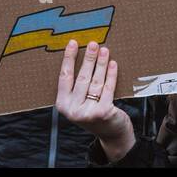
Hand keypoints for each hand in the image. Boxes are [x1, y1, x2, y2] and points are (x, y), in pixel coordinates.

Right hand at [55, 40, 134, 161]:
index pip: (64, 76)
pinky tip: (113, 64)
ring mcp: (88, 112)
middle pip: (82, 77)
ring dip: (101, 64)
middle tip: (93, 44)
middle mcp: (73, 110)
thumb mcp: (79, 102)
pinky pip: (108, 88)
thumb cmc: (94, 112)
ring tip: (105, 50)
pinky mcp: (103, 112)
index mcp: (62, 104)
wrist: (111, 134)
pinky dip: (111, 75)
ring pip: (96, 81)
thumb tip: (82, 55)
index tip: (72, 43)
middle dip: (88, 58)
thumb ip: (76, 85)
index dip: (69, 58)